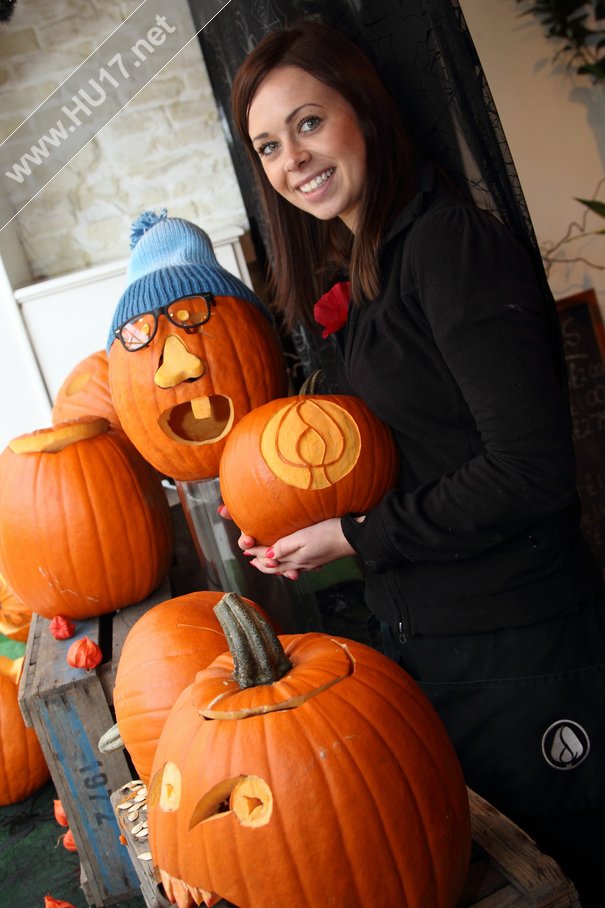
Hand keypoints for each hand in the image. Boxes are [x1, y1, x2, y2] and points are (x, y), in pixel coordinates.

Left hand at [239, 518, 355, 580]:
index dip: (255, 553)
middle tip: (250, 559)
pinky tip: (291, 564)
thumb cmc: (328, 534)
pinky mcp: (318, 559)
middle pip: (275, 566)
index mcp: (294, 558)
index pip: (269, 557)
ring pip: (286, 568)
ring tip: (267, 563)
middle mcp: (300, 564)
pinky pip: (298, 567)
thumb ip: (284, 546)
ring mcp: (310, 563)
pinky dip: (288, 567)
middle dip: (261, 563)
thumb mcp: (304, 537)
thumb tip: (267, 557)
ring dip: (274, 566)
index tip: (245, 548)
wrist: (352, 538)